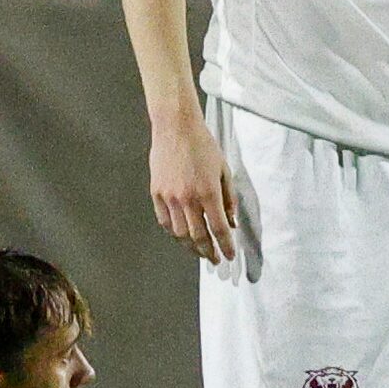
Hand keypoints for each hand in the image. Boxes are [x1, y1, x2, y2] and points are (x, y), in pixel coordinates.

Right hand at [148, 111, 238, 263]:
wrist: (176, 127)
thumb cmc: (203, 145)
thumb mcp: (224, 170)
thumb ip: (229, 199)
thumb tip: (231, 222)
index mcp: (208, 192)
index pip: (218, 229)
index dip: (225, 246)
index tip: (229, 256)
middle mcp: (188, 199)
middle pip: (198, 236)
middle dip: (208, 252)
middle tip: (214, 259)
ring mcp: (170, 197)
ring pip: (180, 233)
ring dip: (191, 247)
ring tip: (199, 251)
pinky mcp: (157, 193)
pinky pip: (165, 221)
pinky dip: (174, 233)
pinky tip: (181, 236)